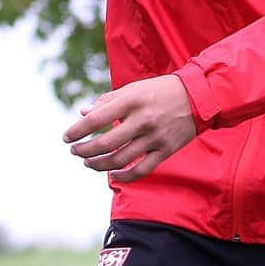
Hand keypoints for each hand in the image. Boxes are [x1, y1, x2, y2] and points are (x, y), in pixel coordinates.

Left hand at [62, 74, 196, 183]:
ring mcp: (155, 137)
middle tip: (75, 151)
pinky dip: (124, 176)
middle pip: (105, 143)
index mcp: (131, 100)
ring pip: (120, 159)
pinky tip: (112, 175)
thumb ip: (107, 101)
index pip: (96, 119)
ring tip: (88, 162)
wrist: (198, 97)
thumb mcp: (132, 89)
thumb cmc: (159, 91)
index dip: (78, 131)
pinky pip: (141, 170)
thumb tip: (83, 113)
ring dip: (99, 164)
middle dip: (85, 151)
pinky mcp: (165, 151)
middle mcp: (142, 120)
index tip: (66, 137)